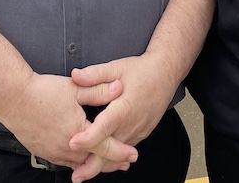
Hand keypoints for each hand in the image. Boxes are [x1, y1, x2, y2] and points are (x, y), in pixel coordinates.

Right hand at [0, 72, 136, 172]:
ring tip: (104, 162)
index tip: (133, 154)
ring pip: (78, 164)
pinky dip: (76, 161)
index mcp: (78, 132)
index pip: (105, 146)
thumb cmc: (43, 92)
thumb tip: (119, 88)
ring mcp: (53, 151)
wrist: (14, 98)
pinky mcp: (43, 151)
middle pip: (93, 160)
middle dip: (110, 162)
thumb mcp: (75, 88)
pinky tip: (80, 158)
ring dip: (93, 163)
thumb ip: (98, 90)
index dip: (120, 151)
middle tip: (123, 163)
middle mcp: (66, 147)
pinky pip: (64, 162)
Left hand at [68, 54, 177, 178]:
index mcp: (124, 107)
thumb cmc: (141, 70)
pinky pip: (124, 150)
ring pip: (117, 154)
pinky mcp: (140, 134)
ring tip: (83, 172)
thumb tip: (75, 75)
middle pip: (110, 151)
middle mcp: (131, 124)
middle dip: (92, 166)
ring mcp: (137, 132)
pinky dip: (112, 158)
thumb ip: (95, 74)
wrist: (165, 74)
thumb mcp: (117, 67)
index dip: (89, 137)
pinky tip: (100, 161)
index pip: (104, 127)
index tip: (73, 143)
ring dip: (101, 164)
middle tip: (76, 176)